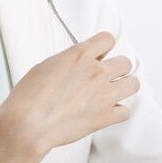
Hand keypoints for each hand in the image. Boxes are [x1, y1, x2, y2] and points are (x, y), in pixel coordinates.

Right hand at [0, 30, 137, 155]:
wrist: (28, 124)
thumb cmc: (29, 97)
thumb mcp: (46, 66)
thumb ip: (69, 61)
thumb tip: (78, 63)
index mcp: (80, 55)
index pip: (107, 39)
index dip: (105, 47)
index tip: (102, 54)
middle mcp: (96, 72)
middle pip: (125, 62)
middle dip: (117, 69)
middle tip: (107, 77)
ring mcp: (104, 94)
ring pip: (133, 84)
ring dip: (124, 87)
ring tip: (113, 93)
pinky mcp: (106, 116)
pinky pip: (126, 111)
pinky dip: (118, 113)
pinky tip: (107, 113)